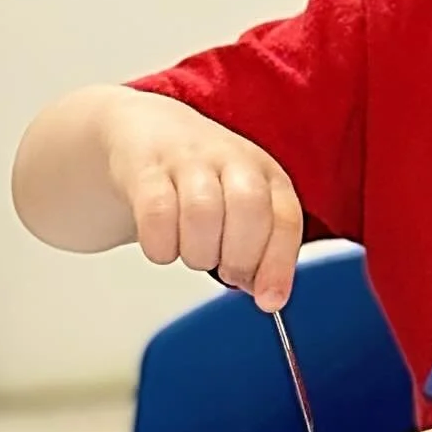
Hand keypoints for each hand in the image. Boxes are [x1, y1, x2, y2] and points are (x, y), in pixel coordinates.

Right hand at [105, 94, 301, 308]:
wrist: (146, 130)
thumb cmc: (202, 179)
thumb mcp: (242, 205)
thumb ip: (259, 248)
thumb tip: (266, 294)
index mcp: (265, 173)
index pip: (285, 218)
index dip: (279, 265)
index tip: (269, 301)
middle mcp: (232, 159)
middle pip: (249, 208)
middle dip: (239, 256)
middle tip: (225, 271)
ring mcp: (189, 160)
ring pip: (202, 211)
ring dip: (198, 252)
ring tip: (193, 253)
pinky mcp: (147, 168)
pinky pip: (156, 213)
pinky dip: (160, 245)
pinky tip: (163, 245)